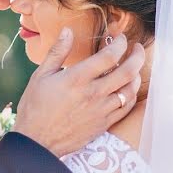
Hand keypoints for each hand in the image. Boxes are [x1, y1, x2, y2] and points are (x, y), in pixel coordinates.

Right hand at [12, 30, 144, 156]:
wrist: (36, 141)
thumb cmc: (35, 107)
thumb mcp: (41, 75)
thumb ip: (57, 52)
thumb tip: (68, 31)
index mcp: (77, 78)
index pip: (109, 56)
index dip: (120, 43)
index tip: (121, 37)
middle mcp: (93, 94)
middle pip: (128, 71)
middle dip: (137, 56)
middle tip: (138, 48)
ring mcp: (101, 110)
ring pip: (130, 90)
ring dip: (136, 75)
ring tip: (134, 67)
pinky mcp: (104, 124)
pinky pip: (126, 107)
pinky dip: (132, 95)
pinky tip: (128, 89)